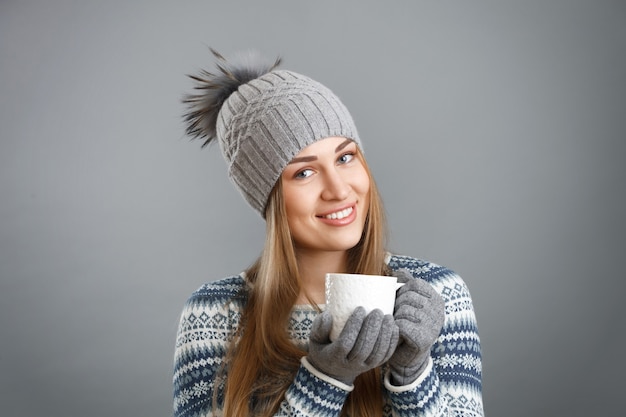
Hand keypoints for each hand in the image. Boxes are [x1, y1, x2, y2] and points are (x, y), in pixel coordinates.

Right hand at [307, 307, 398, 384]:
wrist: (333, 371)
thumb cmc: (324, 347)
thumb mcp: (315, 339)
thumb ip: (319, 327)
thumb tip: (329, 315)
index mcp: (334, 357)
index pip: (346, 342)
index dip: (354, 326)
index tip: (360, 309)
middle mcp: (350, 365)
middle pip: (364, 348)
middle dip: (372, 328)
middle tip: (377, 311)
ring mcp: (364, 367)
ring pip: (377, 353)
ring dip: (384, 334)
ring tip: (387, 317)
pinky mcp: (374, 366)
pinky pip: (386, 356)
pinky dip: (391, 342)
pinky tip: (393, 327)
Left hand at [389, 269, 444, 385]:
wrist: (407, 356)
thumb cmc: (405, 326)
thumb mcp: (407, 302)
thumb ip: (406, 285)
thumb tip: (400, 271)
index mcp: (436, 299)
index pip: (415, 283)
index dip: (402, 290)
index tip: (399, 301)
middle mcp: (439, 311)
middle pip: (409, 296)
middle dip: (396, 304)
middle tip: (396, 315)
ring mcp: (434, 325)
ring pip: (405, 309)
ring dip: (395, 317)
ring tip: (396, 324)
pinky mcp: (425, 339)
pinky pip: (402, 324)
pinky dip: (395, 328)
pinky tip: (397, 333)